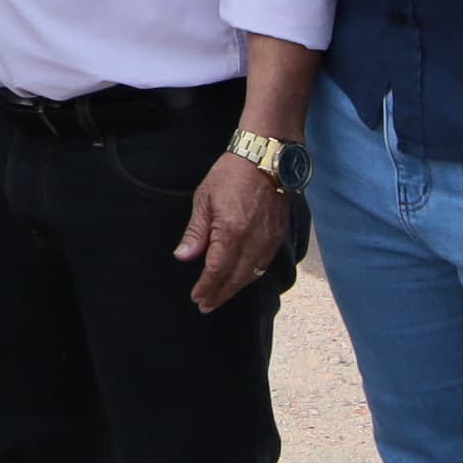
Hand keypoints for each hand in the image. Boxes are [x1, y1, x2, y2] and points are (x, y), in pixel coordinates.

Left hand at [173, 150, 290, 310]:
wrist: (266, 157)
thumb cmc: (231, 174)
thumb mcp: (204, 199)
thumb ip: (196, 233)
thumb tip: (183, 257)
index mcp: (231, 232)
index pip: (217, 270)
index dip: (207, 287)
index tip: (197, 298)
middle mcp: (254, 240)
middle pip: (236, 278)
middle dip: (220, 294)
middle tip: (206, 305)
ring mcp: (270, 239)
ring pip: (252, 273)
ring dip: (236, 287)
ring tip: (221, 295)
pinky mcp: (279, 234)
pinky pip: (265, 263)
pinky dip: (251, 274)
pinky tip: (242, 277)